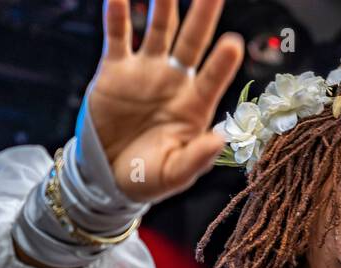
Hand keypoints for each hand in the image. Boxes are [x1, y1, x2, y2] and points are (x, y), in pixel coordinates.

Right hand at [88, 0, 243, 203]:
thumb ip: (196, 158)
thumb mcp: (174, 174)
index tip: (233, 44)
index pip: (212, 79)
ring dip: (163, 5)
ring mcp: (145, 72)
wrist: (107, 176)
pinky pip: (117, 37)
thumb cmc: (148, 178)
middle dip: (202, 16)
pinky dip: (116, 15)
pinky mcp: (115, 69)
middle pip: (192, 42)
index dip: (222, 63)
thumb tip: (220, 139)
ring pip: (158, 30)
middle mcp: (174, 82)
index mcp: (194, 107)